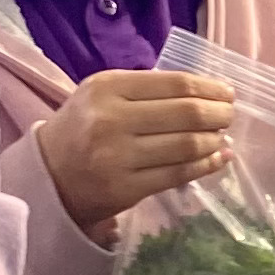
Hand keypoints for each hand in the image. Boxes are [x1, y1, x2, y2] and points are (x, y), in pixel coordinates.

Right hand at [36, 70, 234, 239]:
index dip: (210, 88)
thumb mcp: (103, 94)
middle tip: (229, 115)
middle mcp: (111, 120)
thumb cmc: (82, 127)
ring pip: (186, 145)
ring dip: (214, 140)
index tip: (227, 93)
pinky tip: (218, 158)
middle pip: (186, 113)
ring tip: (222, 136)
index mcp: (107, 88)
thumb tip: (208, 93)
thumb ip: (147, 89)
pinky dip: (206, 165)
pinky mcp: (124, 190)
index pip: (175, 84)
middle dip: (219, 114)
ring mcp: (117, 158)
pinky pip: (178, 174)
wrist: (45, 175)